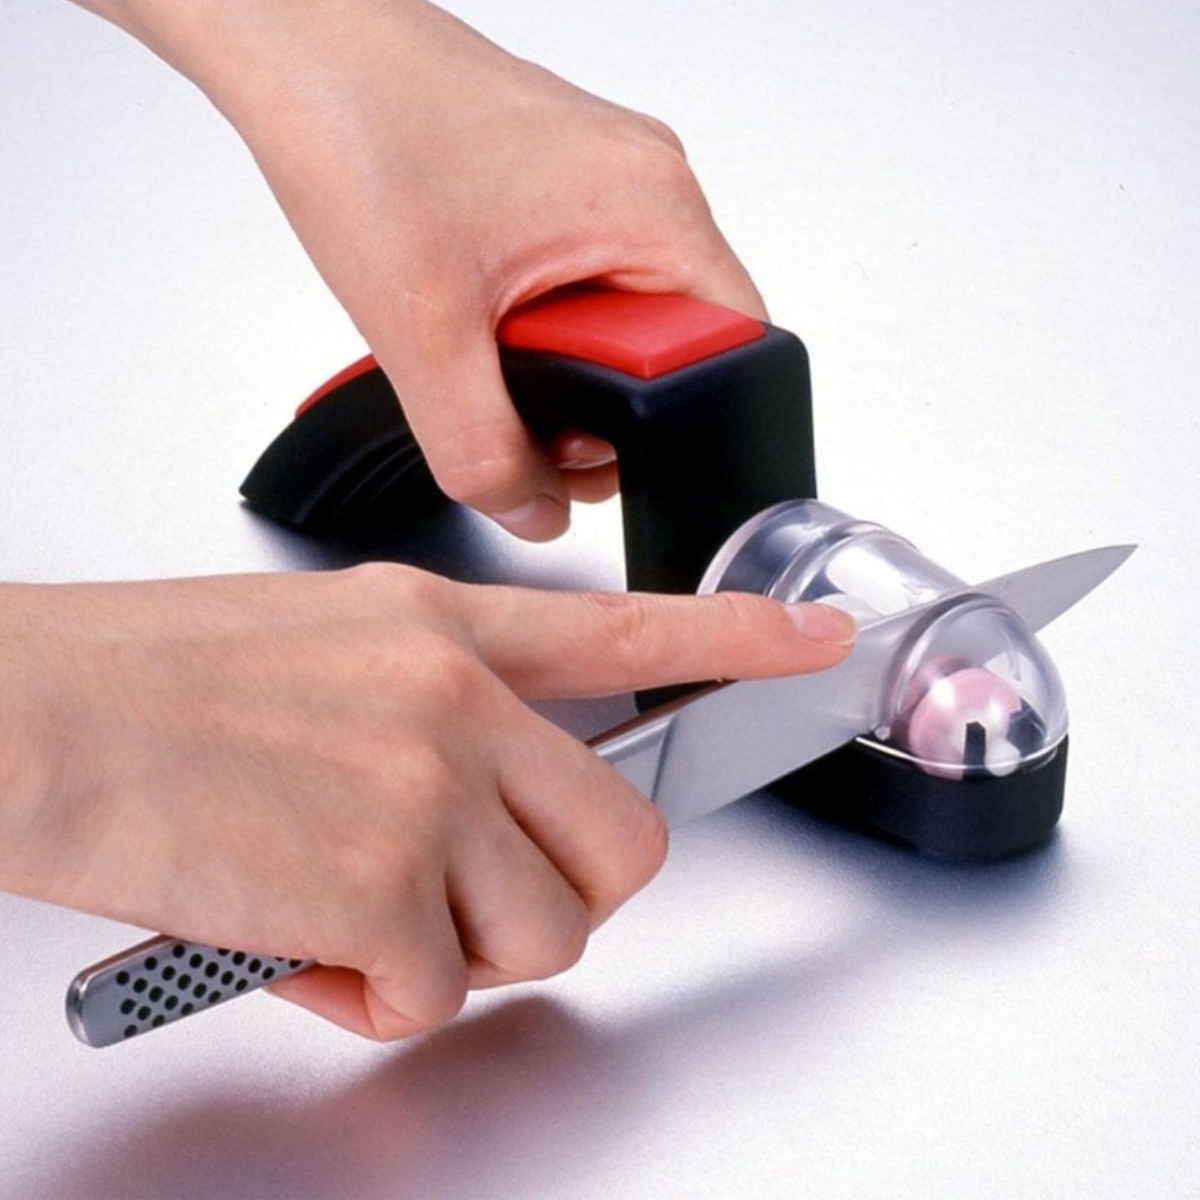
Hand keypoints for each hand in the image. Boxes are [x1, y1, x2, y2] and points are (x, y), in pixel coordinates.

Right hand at [0, 567, 853, 1039]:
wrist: (31, 710)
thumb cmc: (149, 679)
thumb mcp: (322, 648)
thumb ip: (429, 709)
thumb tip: (479, 799)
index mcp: (441, 626)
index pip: (630, 622)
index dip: (738, 633)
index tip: (817, 638)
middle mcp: (457, 699)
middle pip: (623, 838)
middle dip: (566, 892)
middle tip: (481, 900)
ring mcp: (428, 788)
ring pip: (542, 930)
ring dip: (456, 950)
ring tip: (360, 919)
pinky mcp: (380, 883)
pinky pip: (430, 991)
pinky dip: (367, 993)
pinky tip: (298, 944)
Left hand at [82, 0, 765, 538]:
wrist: (302, 45)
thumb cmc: (361, 131)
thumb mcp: (423, 332)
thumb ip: (484, 447)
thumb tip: (530, 509)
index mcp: (651, 207)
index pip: (729, 352)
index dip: (666, 424)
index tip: (587, 440)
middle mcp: (645, 186)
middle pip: (672, 349)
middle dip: (593, 400)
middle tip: (517, 395)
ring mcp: (605, 181)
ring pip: (618, 322)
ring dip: (555, 360)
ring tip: (481, 335)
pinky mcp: (559, 186)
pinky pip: (580, 285)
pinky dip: (534, 322)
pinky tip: (474, 308)